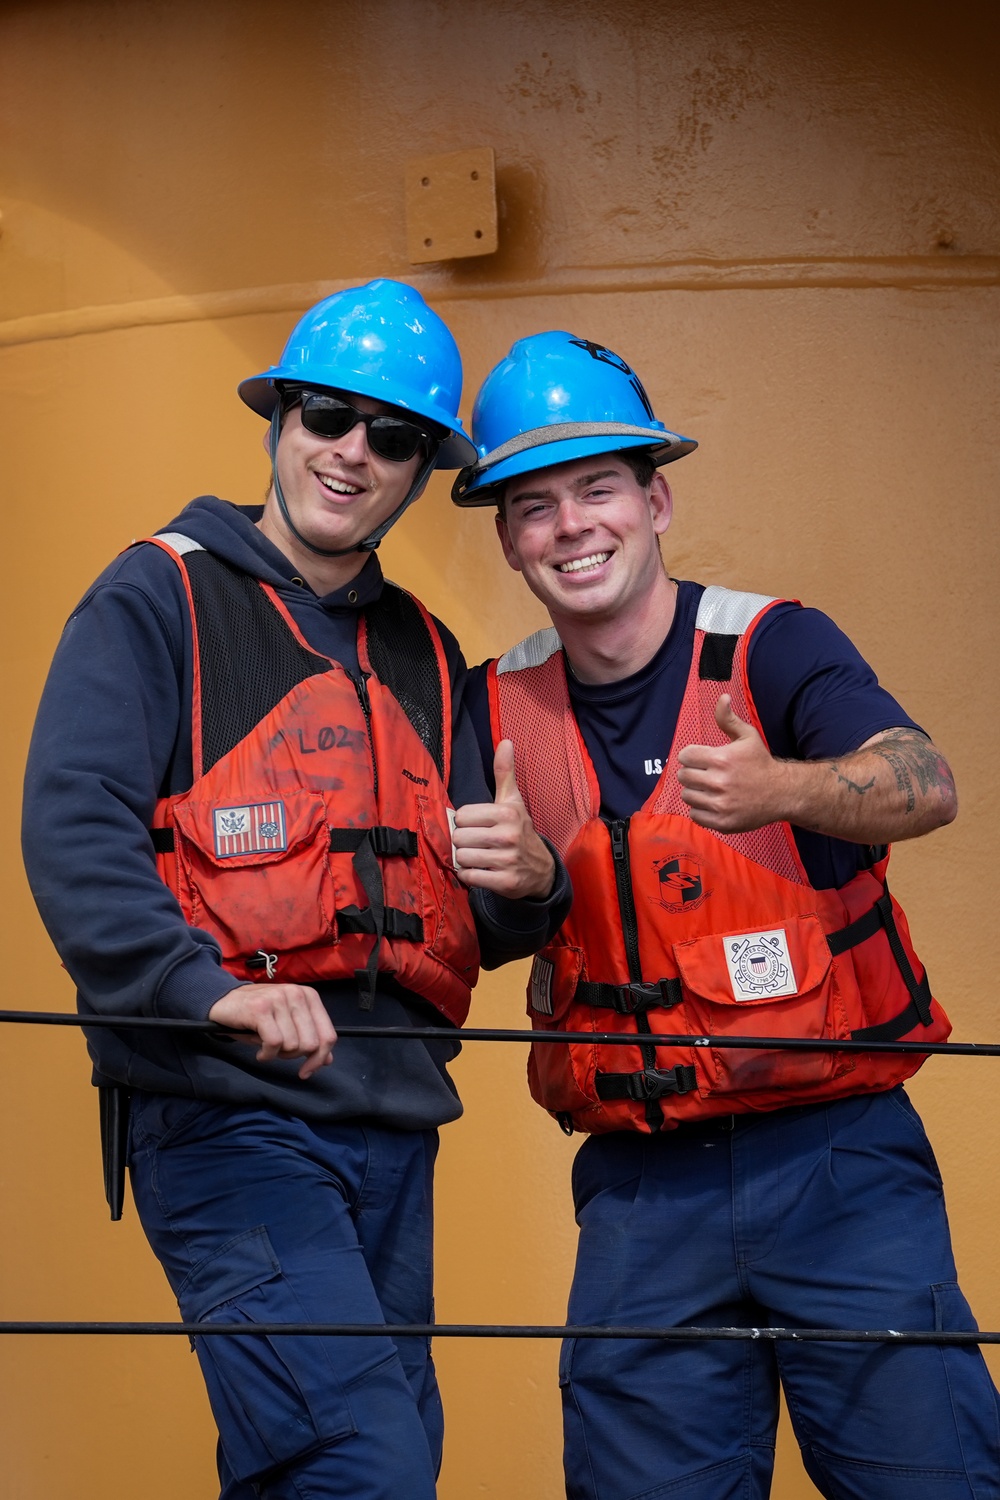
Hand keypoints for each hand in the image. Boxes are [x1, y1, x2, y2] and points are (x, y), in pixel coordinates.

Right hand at [208, 983, 336, 1079]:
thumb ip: (308, 1038)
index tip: (307, 1070)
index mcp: (309, 996)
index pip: (328, 1035)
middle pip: (310, 1044)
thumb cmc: (258, 1016)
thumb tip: (327, 1059)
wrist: (223, 1001)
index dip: (319, 1058)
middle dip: (294, 1056)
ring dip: (278, 1054)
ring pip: (292, 1045)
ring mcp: (278, 999)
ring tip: (266, 1046)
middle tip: (278, 1052)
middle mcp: (296, 994)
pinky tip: (260, 1052)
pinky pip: (274, 1043)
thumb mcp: (287, 1024)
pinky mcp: (260, 1009)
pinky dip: (266, 1055)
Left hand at [452, 740, 555, 898]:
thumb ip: (504, 772)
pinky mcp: (505, 882)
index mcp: (506, 813)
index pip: (462, 816)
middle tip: (477, 843)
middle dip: (463, 842)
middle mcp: (508, 836)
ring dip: (465, 859)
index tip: (477, 826)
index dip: (465, 822)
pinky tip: (480, 870)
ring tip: (478, 856)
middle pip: (459, 837)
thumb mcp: (513, 800)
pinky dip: (469, 875)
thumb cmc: (520, 830)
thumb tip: (505, 741)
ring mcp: (507, 860)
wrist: (541, 869)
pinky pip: (470, 877)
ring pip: (462, 857)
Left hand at [676, 695, 788, 831]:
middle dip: (691, 773)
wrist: (782, 793)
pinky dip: (701, 810)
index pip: (685, 756)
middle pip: (683, 776)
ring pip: (687, 796)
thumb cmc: (761, 763)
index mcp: (722, 759)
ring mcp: (720, 804)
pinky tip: (713, 802)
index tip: (701, 758)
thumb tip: (722, 697)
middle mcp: (720, 782)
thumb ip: (728, 719)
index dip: (691, 756)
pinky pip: (695, 815)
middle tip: (705, 774)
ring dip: (695, 791)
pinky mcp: (722, 822)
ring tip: (709, 788)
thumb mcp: (748, 736)